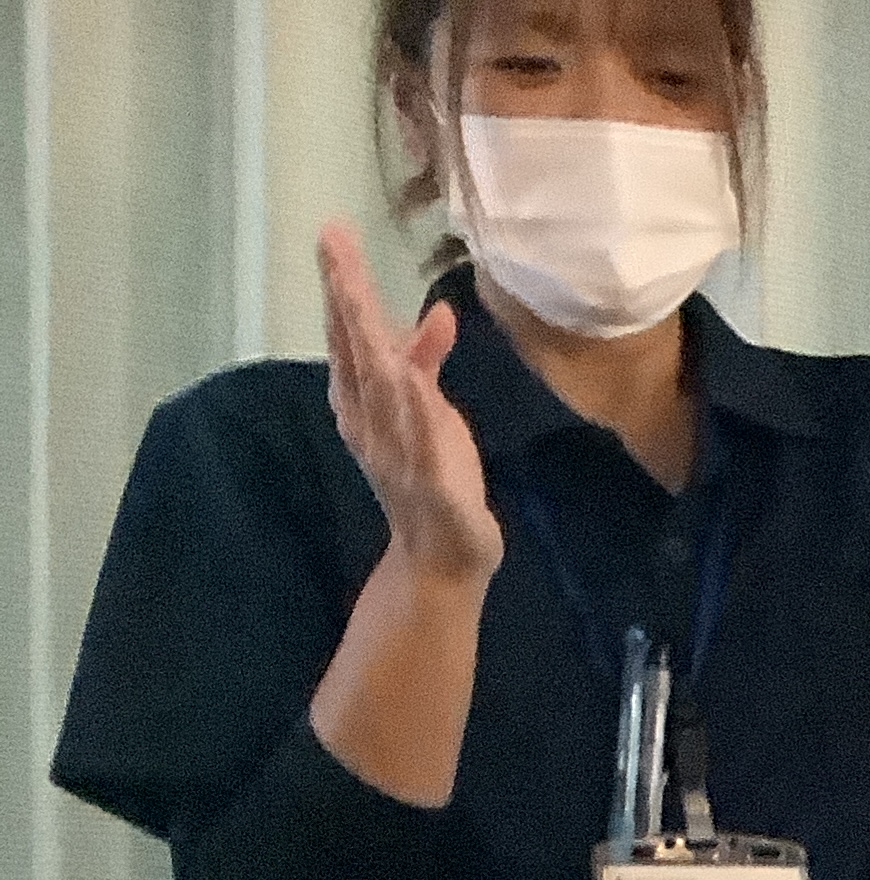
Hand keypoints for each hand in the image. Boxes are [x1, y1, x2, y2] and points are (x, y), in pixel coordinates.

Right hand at [318, 221, 501, 583]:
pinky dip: (417, 415)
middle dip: (347, 298)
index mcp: (367, 401)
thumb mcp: (430, 409)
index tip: (333, 235)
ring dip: (372, 343)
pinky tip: (411, 382)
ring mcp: (400, 453)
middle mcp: (374, 421)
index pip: (352, 336)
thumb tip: (438, 313)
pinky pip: (424, 447)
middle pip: (359, 351)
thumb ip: (428, 362)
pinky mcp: (434, 487)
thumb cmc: (432, 475)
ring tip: (359, 294)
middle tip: (333, 245)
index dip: (343, 287)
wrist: (438, 557)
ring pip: (384, 391)